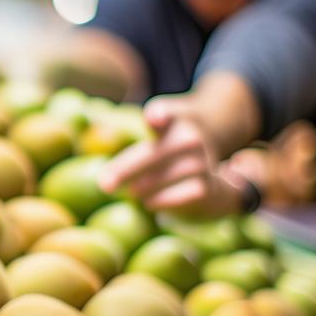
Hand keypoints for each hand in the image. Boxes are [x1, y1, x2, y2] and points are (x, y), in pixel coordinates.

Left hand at [97, 95, 245, 216]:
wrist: (217, 172)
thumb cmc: (168, 150)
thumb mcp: (155, 132)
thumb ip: (125, 131)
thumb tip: (98, 132)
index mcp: (173, 119)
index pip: (164, 113)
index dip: (160, 115)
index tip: (154, 118)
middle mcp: (189, 138)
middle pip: (152, 154)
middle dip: (125, 170)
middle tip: (104, 184)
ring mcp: (201, 162)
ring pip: (158, 180)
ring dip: (140, 189)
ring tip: (133, 191)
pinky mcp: (205, 187)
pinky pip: (172, 199)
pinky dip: (158, 201)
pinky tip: (150, 202)